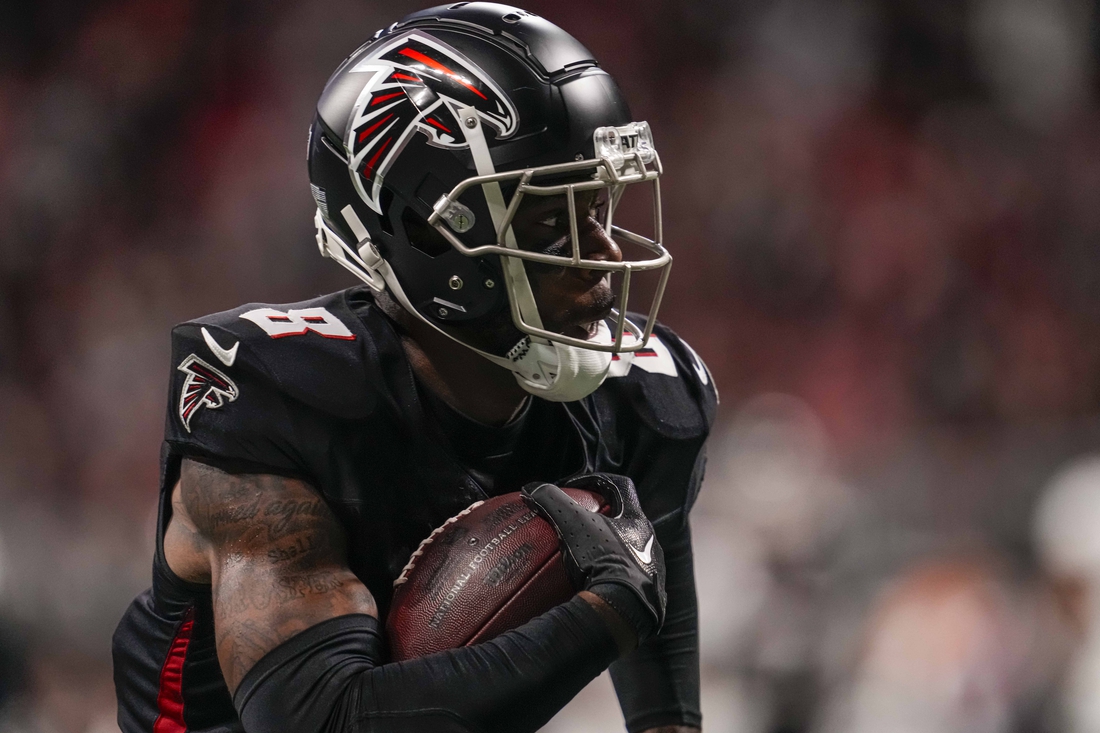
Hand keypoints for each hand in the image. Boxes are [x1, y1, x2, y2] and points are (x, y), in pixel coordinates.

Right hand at [522, 473, 665, 644]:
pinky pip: (629, 582)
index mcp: (637, 520)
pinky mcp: (648, 597)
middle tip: (579, 524)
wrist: (623, 609)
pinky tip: (594, 587)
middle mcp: (651, 542)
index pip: (621, 486)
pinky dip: (612, 580)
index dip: (598, 481)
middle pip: (626, 521)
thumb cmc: (602, 559)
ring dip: (609, 551)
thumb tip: (531, 488)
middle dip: (603, 520)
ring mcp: (652, 571)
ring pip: (630, 552)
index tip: (577, 487)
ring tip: (585, 558)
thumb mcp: (571, 524)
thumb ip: (551, 500)